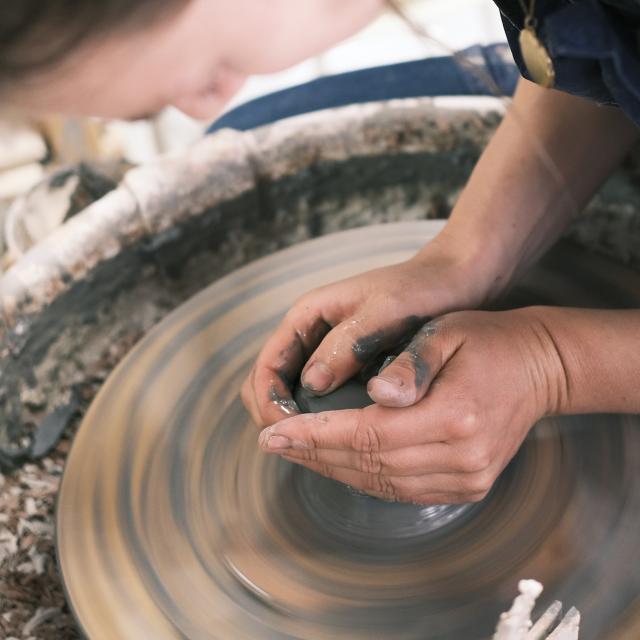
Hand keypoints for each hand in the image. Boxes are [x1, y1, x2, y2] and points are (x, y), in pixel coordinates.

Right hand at [242, 238, 489, 427]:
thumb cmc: (419, 289)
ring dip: (300, 425)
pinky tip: (345, 442)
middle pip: (269, 386)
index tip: (293, 432)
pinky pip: (320, 401)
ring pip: (292, 398)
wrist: (450, 281)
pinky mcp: (346, 369)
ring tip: (326, 451)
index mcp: (308, 316)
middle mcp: (309, 337)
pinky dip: (323, 423)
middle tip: (306, 450)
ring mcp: (325, 354)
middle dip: (278, 419)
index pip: (266, 366)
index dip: (270, 402)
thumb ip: (350, 342)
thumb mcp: (385, 310)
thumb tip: (312, 383)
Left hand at [257, 307, 565, 503]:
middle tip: (274, 443)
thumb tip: (375, 394)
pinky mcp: (468, 486)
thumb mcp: (447, 334)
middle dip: (315, 454)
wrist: (539, 369)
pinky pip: (402, 490)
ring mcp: (468, 478)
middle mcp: (462, 458)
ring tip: (297, 452)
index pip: (367, 434)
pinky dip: (364, 478)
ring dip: (333, 469)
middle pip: (369, 465)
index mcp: (454, 417)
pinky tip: (337, 463)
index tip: (274, 433)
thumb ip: (410, 364)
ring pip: (382, 484)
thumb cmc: (487, 341)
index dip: (316, 435)